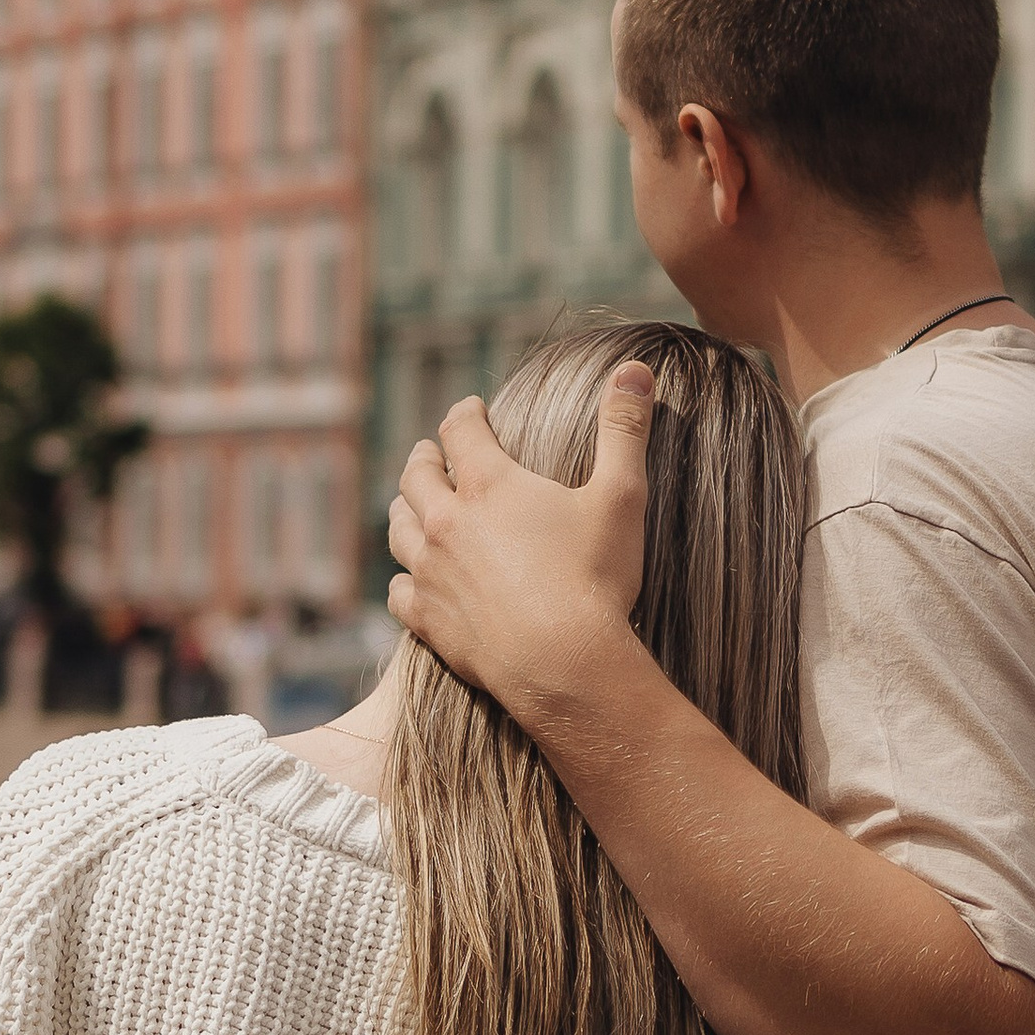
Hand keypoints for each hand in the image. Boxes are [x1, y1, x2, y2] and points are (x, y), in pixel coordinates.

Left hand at [386, 366, 655, 719]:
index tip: (471, 409)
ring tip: (410, 505)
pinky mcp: (427, 619)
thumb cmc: (596, 580)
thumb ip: (624, 429)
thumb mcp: (621, 497)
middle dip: (424, 457)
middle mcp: (448, 521)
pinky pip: (397, 591)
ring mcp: (430, 572)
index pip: (461, 430)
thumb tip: (637, 368)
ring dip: (404, 510)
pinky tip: (410, 580)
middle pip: (416, 476)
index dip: (465, 413)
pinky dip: (402, 579)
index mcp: (490, 485)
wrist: (565, 666)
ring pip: (398, 528)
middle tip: (429, 451)